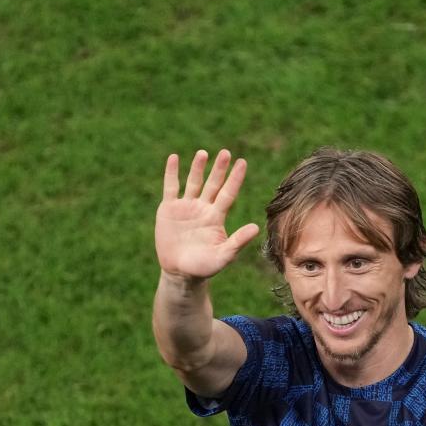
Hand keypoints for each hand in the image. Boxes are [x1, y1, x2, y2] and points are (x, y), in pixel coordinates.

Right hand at [155, 149, 259, 281]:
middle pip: (213, 184)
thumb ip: (238, 241)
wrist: (180, 272)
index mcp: (217, 217)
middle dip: (219, 169)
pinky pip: (171, 187)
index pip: (228, 193)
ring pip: (193, 182)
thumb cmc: (204, 267)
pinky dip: (171, 173)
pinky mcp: (169, 209)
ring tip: (203, 153)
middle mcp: (203, 208)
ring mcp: (186, 207)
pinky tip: (174, 158)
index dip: (235, 178)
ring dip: (197, 168)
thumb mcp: (223, 256)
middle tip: (226, 153)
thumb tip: (256, 227)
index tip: (242, 162)